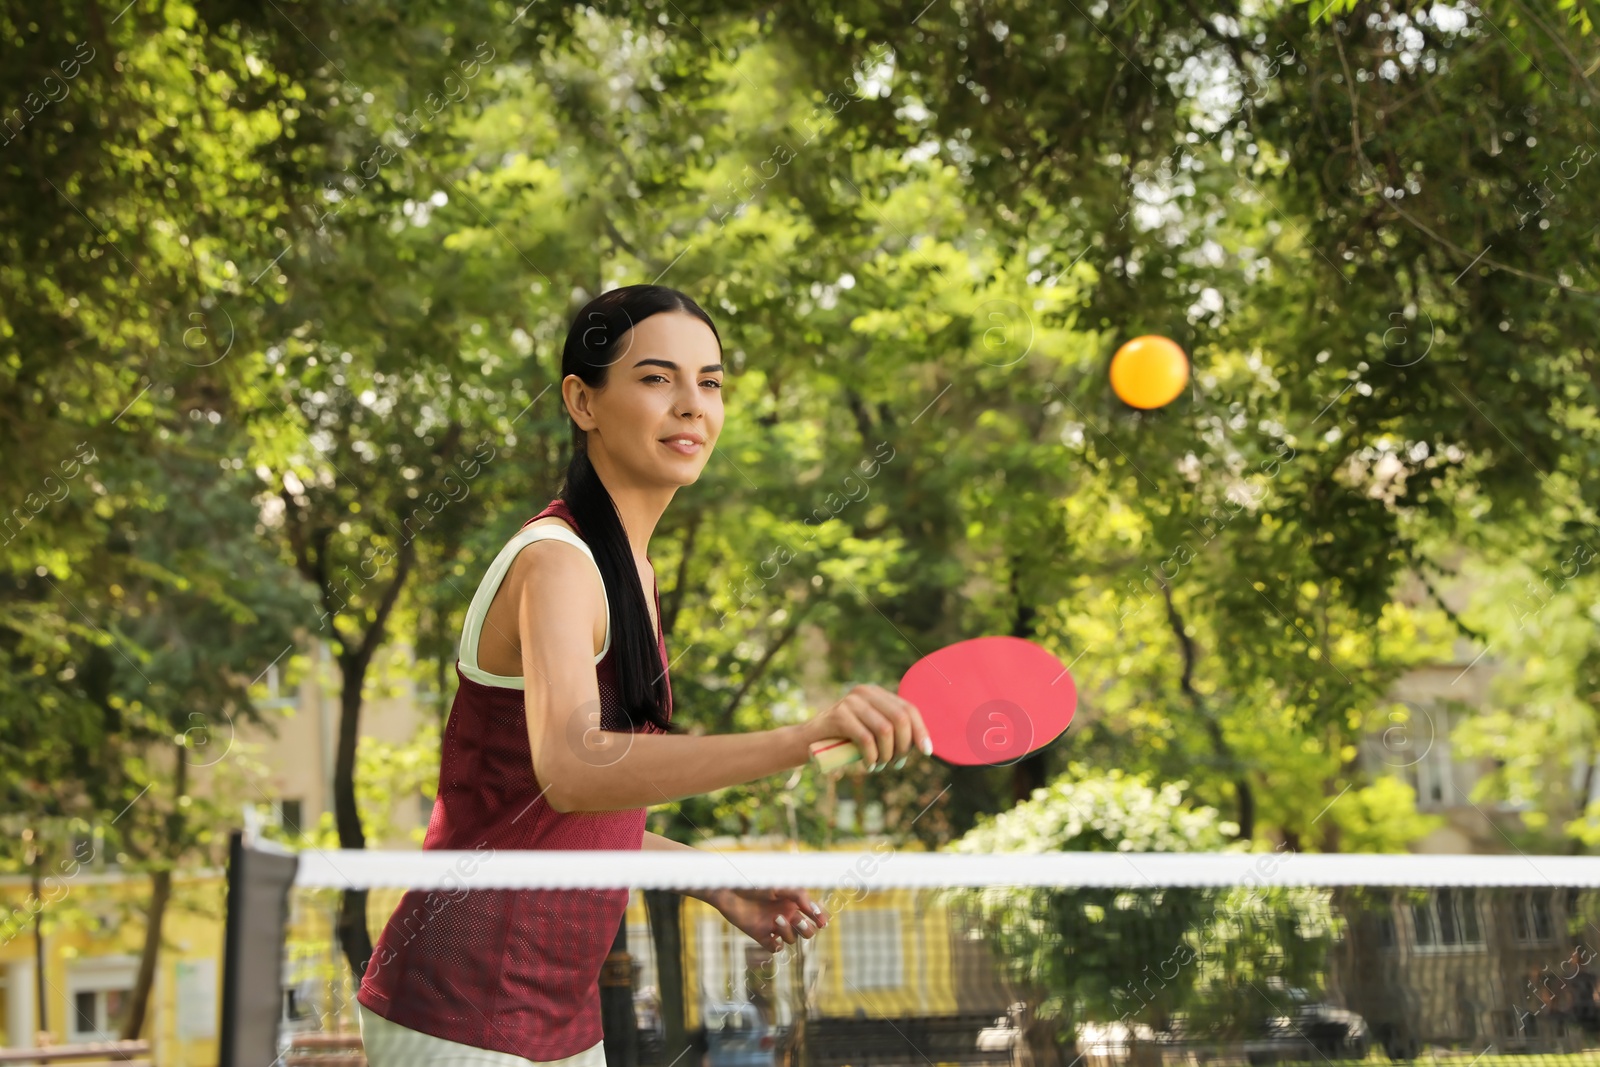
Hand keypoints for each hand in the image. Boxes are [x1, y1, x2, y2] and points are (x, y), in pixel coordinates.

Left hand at [714, 887, 828, 950]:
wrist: (729, 889)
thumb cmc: (754, 882)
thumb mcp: (780, 885)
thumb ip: (799, 896)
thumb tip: (814, 910)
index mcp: (793, 901)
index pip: (814, 914)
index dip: (820, 919)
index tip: (822, 921)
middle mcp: (786, 914)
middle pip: (807, 931)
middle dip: (807, 929)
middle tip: (799, 921)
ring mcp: (774, 926)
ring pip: (791, 939)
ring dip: (788, 932)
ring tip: (776, 918)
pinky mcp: (760, 935)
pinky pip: (775, 948)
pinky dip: (776, 946)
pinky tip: (772, 937)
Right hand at [801, 683, 930, 769]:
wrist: (806, 742)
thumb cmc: (843, 740)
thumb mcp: (869, 731)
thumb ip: (890, 730)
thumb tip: (922, 745)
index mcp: (876, 693)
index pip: (908, 708)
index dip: (921, 730)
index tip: (927, 752)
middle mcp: (864, 692)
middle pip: (900, 718)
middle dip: (904, 746)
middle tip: (896, 764)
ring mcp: (850, 702)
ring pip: (885, 730)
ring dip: (888, 754)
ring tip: (881, 766)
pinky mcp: (838, 716)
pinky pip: (866, 739)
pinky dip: (872, 757)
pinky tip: (869, 765)